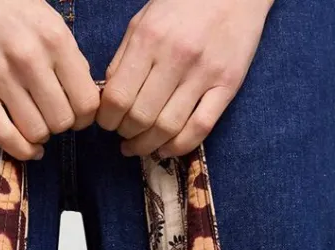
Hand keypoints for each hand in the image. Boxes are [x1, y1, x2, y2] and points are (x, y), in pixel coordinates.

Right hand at [0, 0, 99, 159]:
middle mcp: (29, 59)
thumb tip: (83, 95)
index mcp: (54, 39)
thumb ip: (68, 56)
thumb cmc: (5, 5)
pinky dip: (21, 150)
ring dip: (40, 136)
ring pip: (35, 132)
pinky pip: (4, 137)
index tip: (76, 115)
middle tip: (52, 116)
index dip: (84, 117)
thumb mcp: (46, 20)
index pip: (86, 102)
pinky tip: (29, 148)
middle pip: (61, 122)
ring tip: (35, 123)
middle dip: (61, 126)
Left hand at [98, 0, 272, 156]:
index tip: (108, 123)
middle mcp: (176, 57)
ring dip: (148, 146)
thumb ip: (124, 58)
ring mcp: (204, 74)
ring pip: (168, 128)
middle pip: (141, 118)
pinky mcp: (227, 85)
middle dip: (126, 135)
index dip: (107, 119)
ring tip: (140, 146)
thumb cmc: (184, 4)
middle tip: (124, 135)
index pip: (118, 97)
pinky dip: (179, 147)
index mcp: (149, 39)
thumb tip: (108, 98)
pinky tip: (166, 150)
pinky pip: (200, 128)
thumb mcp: (144, 20)